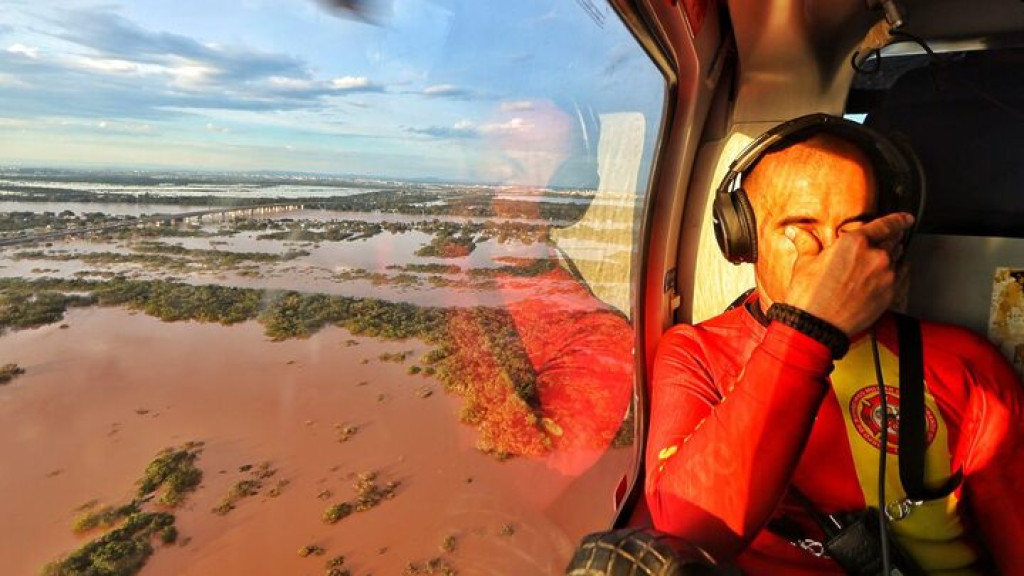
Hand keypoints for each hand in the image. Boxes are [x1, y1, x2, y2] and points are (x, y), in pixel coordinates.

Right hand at [780, 213, 913, 335]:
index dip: (899, 219)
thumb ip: (806, 243)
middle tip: (892, 236)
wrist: (818, 326)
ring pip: (898, 257)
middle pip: (895, 239)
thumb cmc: (810, 297)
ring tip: (884, 257)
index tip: (905, 218)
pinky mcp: (890, 294)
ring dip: (894, 254)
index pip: (886, 224)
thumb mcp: (804, 264)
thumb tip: (796, 232)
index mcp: (854, 243)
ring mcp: (885, 276)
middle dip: (894, 237)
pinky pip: (902, 276)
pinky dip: (898, 272)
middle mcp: (875, 256)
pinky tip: (888, 274)